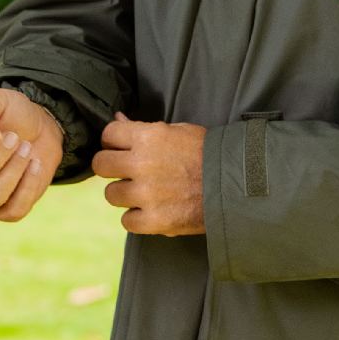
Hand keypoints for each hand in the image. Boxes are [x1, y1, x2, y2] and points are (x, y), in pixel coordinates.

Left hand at [93, 112, 205, 236]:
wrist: (236, 184)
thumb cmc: (208, 153)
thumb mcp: (178, 131)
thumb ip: (143, 129)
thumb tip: (117, 118)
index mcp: (149, 137)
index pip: (108, 134)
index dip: (114, 141)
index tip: (121, 148)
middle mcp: (142, 164)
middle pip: (101, 165)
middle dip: (112, 167)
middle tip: (128, 171)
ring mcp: (146, 194)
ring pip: (111, 194)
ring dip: (124, 193)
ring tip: (144, 192)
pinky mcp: (154, 221)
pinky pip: (126, 221)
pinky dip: (137, 218)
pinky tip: (151, 211)